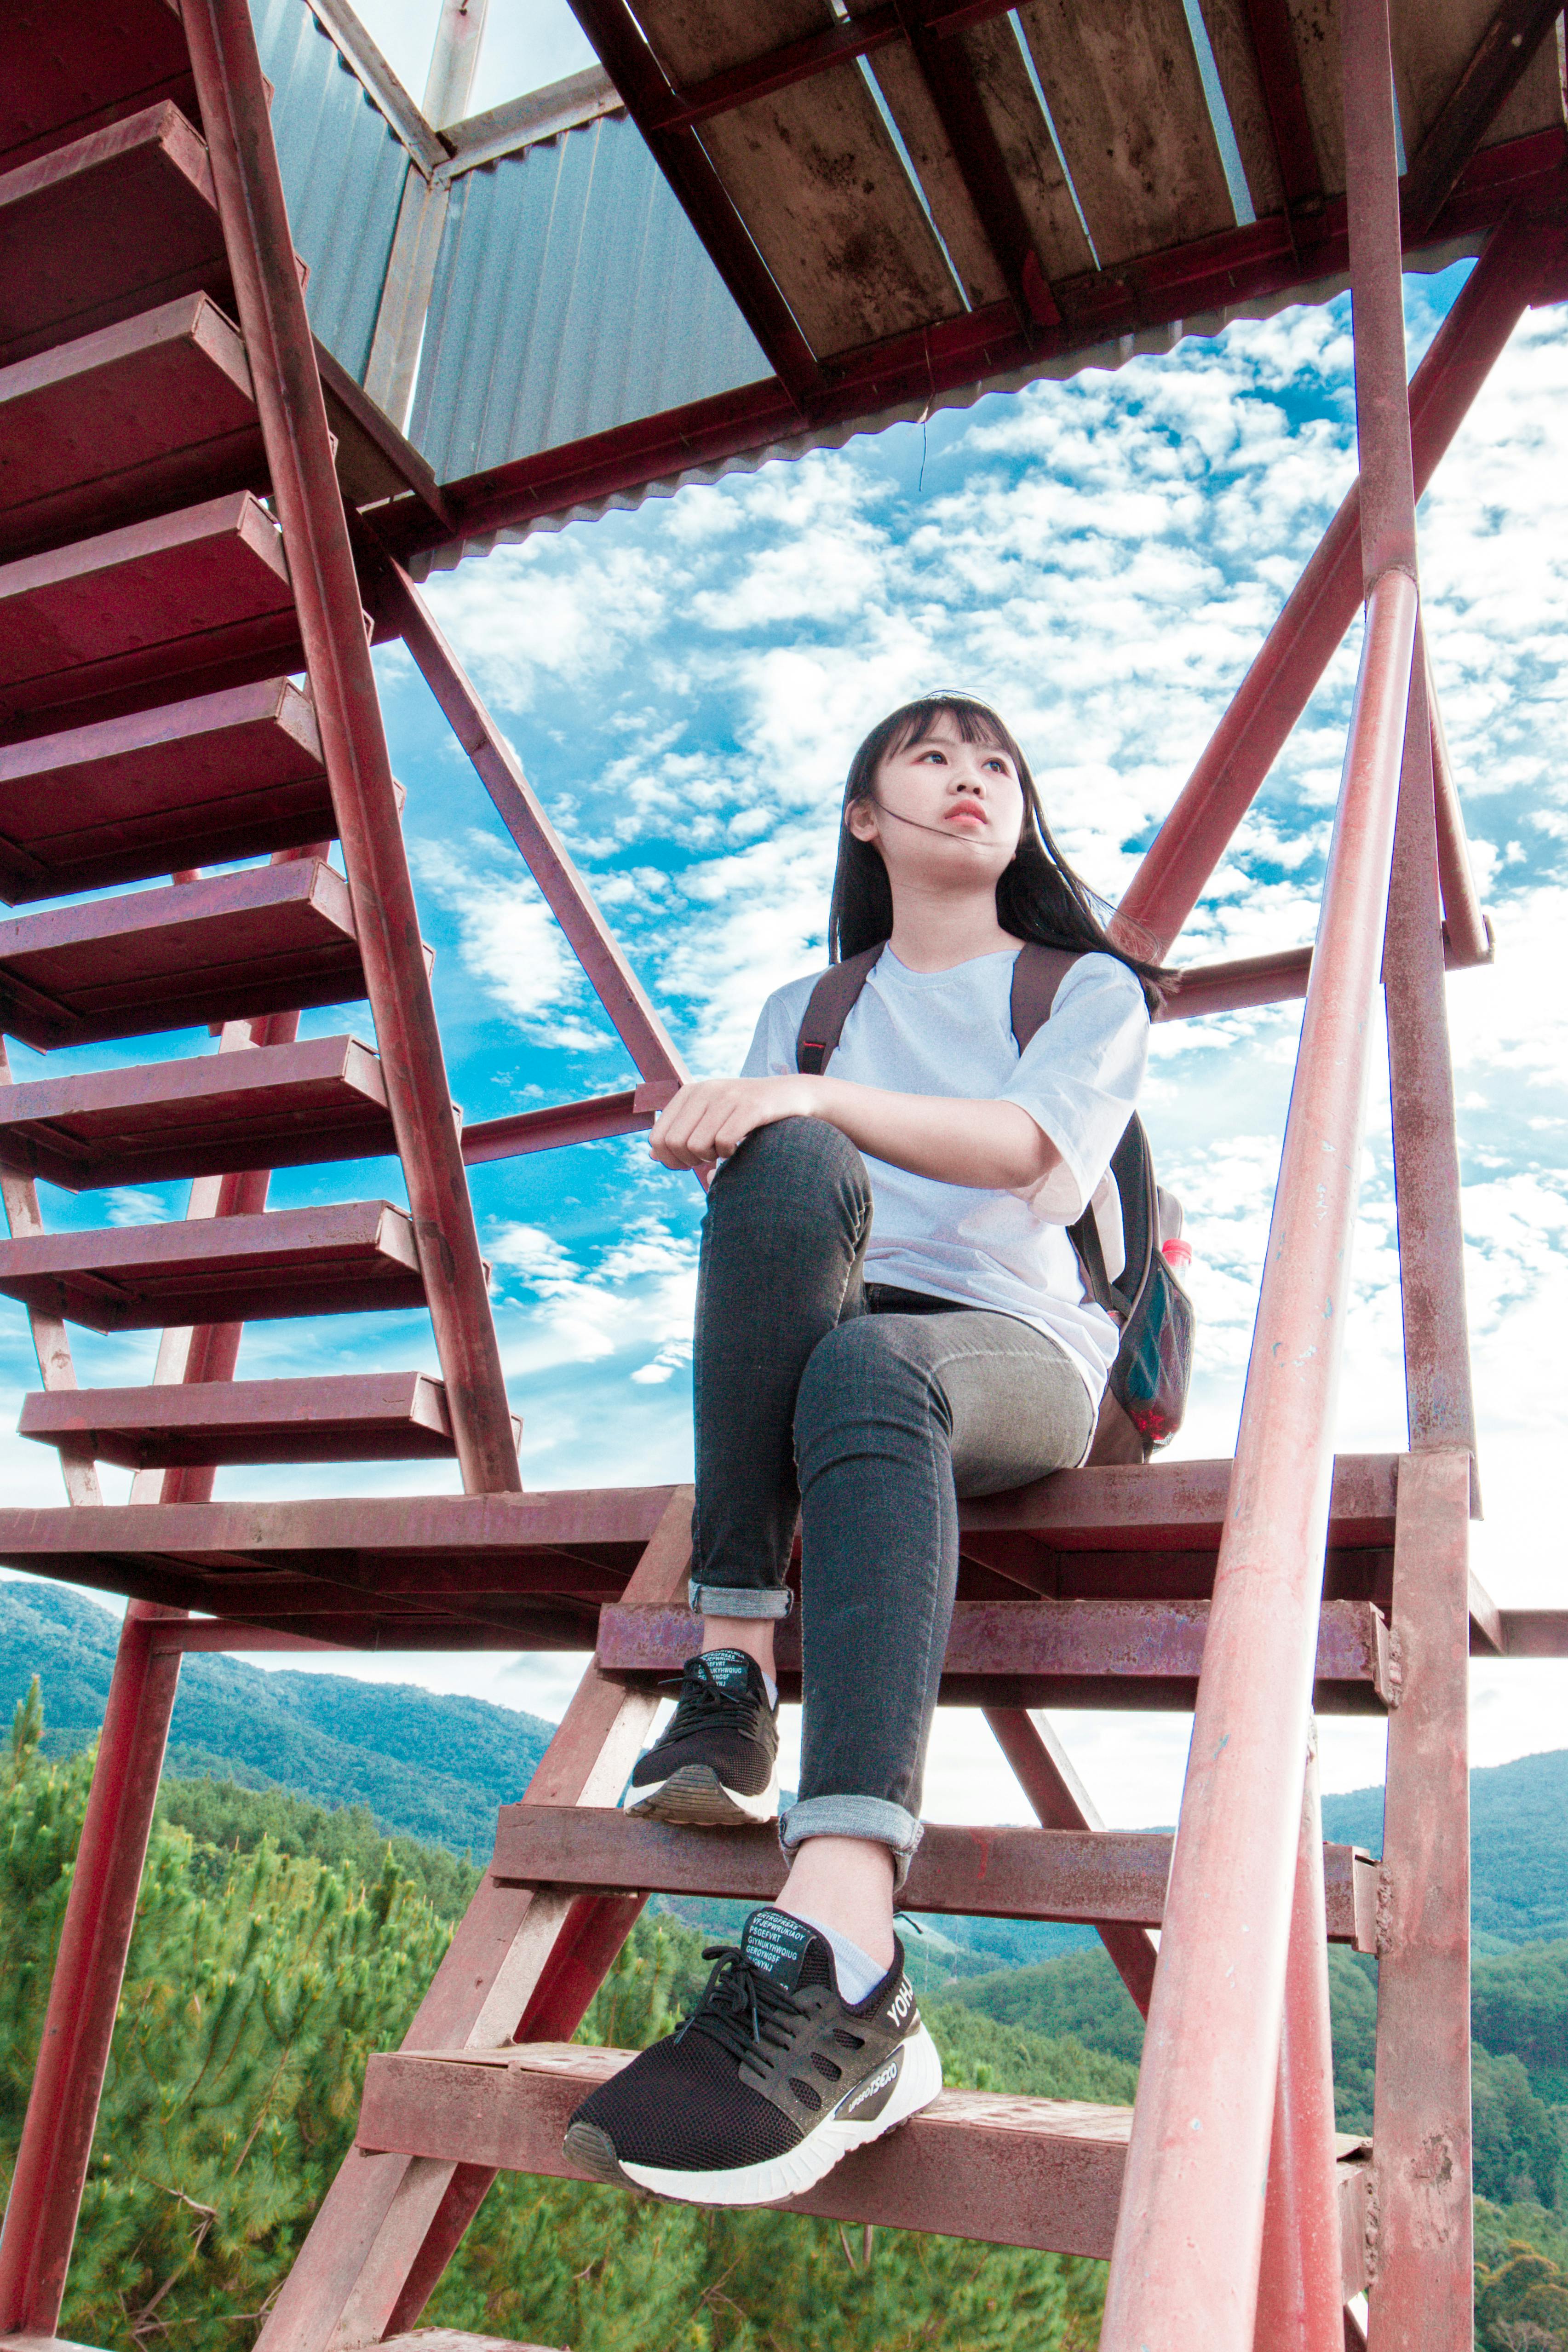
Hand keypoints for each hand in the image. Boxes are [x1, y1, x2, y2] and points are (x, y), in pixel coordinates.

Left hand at [649, 1074, 818, 1170]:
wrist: (792, 1097)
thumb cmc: (747, 1115)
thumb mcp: (710, 1118)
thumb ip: (682, 1134)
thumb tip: (652, 1155)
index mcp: (689, 1093)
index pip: (657, 1138)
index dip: (670, 1160)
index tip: (690, 1163)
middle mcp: (704, 1090)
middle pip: (675, 1144)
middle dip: (690, 1161)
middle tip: (711, 1158)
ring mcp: (728, 1096)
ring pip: (696, 1145)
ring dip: (711, 1158)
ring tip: (725, 1150)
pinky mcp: (751, 1106)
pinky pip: (724, 1141)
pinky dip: (729, 1154)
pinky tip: (739, 1148)